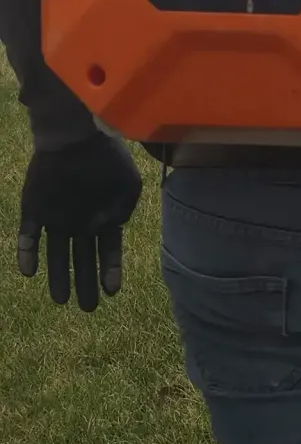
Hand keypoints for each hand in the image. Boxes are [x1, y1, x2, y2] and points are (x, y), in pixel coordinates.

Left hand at [17, 132, 142, 310]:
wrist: (74, 135)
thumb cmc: (107, 156)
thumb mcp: (128, 184)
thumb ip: (120, 211)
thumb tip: (102, 231)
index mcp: (104, 217)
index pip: (107, 251)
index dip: (110, 271)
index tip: (111, 292)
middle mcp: (80, 222)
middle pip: (82, 259)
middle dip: (84, 284)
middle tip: (86, 308)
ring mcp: (55, 217)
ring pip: (55, 255)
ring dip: (57, 277)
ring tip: (60, 300)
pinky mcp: (33, 210)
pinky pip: (27, 237)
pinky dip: (27, 254)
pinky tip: (30, 272)